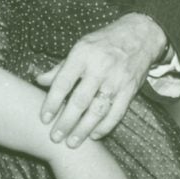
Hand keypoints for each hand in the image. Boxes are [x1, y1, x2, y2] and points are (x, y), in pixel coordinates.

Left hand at [36, 13, 166, 146]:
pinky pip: (117, 113)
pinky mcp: (130, 89)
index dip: (52, 102)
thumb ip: (60, 68)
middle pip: (80, 100)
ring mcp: (117, 80)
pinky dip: (105, 126)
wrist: (140, 35)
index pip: (63, 83)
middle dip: (66, 121)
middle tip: (55, 137)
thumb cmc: (103, 43)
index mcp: (83, 55)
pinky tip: (93, 136)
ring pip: (98, 110)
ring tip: (71, 143)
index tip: (44, 119)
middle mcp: (100, 68)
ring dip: (83, 129)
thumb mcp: (80, 48)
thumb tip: (39, 80)